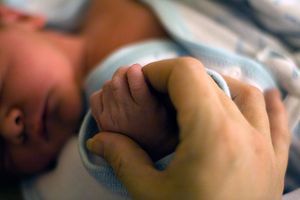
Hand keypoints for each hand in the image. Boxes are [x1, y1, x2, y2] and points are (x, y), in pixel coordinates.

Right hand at [87, 57, 289, 199]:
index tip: (141, 86)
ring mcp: (264, 147)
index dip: (157, 72)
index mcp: (212, 134)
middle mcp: (245, 133)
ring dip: (217, 86)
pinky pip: (278, 122)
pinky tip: (264, 97)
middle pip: (211, 80)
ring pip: (246, 94)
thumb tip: (99, 140)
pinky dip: (267, 105)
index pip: (186, 74)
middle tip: (156, 99)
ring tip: (195, 98)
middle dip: (177, 82)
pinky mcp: (274, 163)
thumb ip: (123, 159)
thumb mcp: (150, 196)